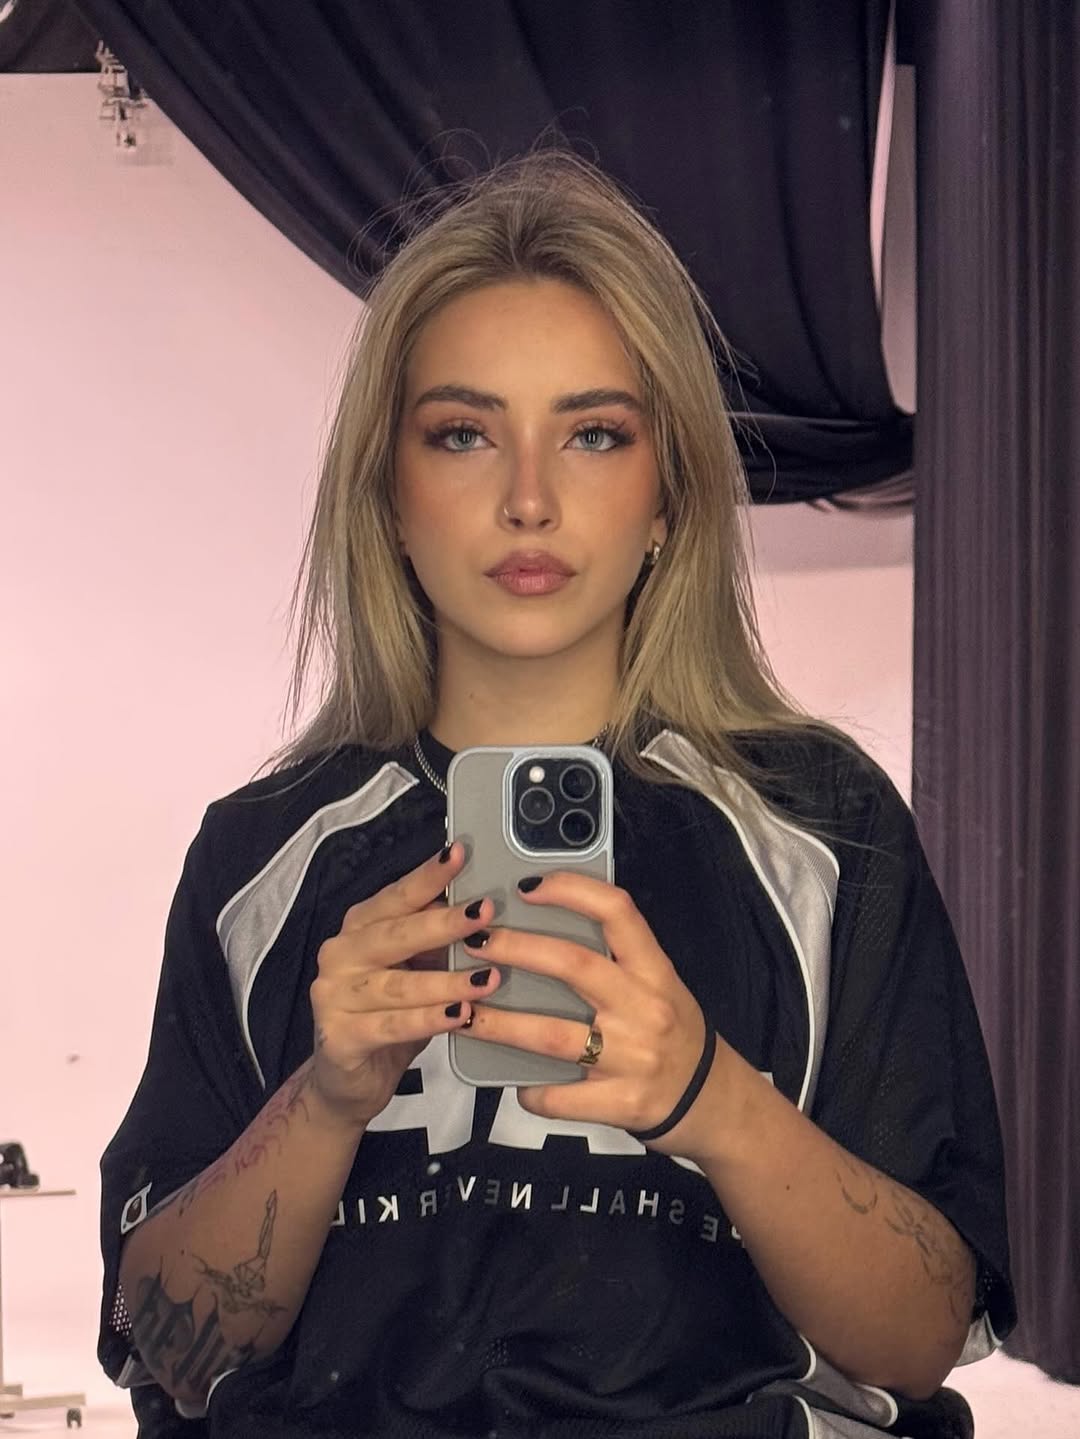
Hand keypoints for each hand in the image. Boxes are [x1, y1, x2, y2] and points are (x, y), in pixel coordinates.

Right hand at [310, 842, 500, 1126]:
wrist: (347, 1081)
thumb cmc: (390, 1015)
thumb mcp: (414, 970)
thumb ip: (434, 941)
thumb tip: (482, 905)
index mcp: (359, 928)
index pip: (397, 896)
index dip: (429, 876)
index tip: (461, 854)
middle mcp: (340, 954)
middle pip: (396, 934)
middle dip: (444, 923)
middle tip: (485, 913)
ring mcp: (333, 996)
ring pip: (398, 985)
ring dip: (447, 981)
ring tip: (488, 977)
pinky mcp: (339, 1038)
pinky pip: (391, 1026)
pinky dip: (428, 1020)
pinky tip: (460, 1015)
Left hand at [461, 872, 709, 1151]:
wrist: (714, 1102)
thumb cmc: (677, 1035)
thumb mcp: (660, 985)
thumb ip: (615, 960)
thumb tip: (544, 927)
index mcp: (655, 970)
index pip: (617, 912)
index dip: (571, 891)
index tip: (527, 886)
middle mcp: (645, 1007)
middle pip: (572, 965)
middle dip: (515, 949)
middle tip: (475, 941)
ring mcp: (633, 1057)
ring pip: (553, 1034)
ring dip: (501, 1023)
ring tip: (465, 1012)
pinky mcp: (621, 1103)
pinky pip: (561, 1096)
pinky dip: (532, 1090)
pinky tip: (515, 1082)